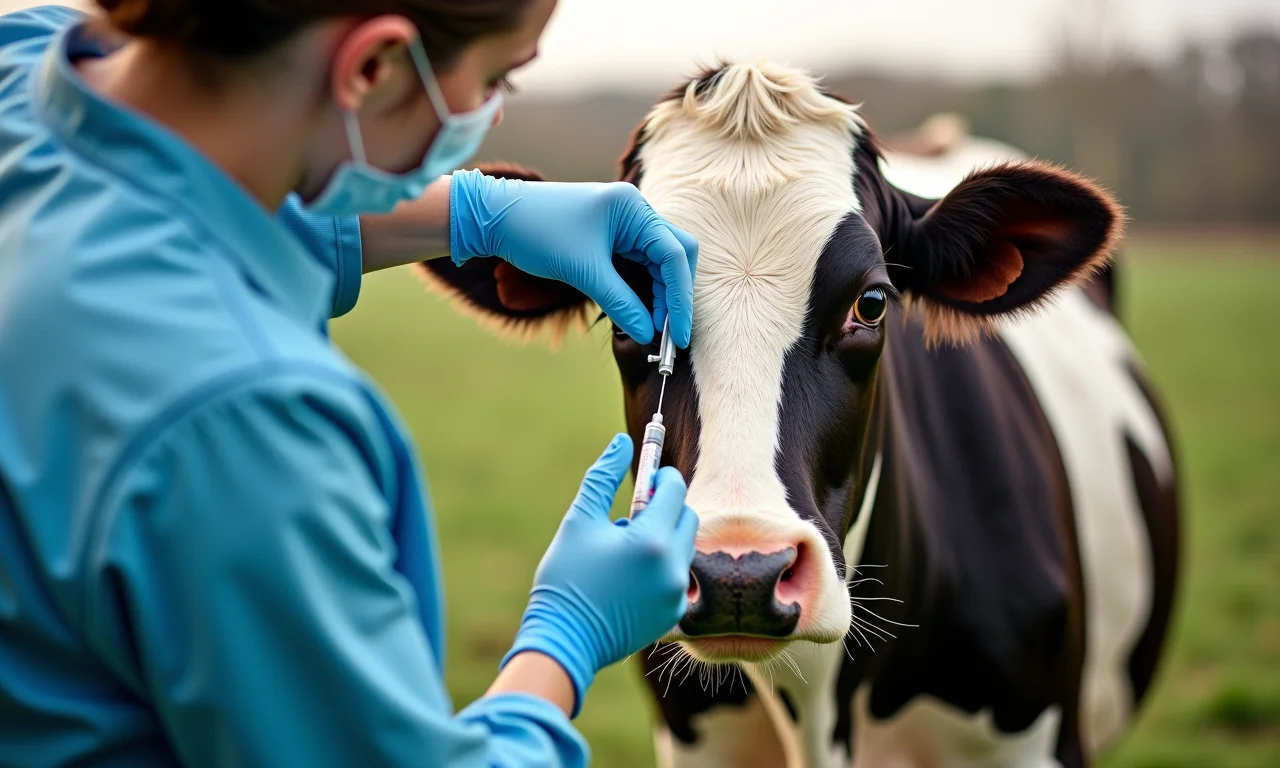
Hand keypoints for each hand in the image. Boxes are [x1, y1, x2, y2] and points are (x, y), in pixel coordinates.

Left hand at [449, 170, 698, 346]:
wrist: (496, 218)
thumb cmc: (538, 232)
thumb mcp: (583, 271)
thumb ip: (621, 303)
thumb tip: (647, 334)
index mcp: (634, 208)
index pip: (674, 255)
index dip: (679, 299)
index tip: (678, 334)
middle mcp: (635, 213)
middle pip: (674, 257)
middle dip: (674, 296)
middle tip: (668, 334)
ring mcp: (624, 225)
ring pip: (657, 265)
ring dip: (658, 297)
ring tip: (652, 331)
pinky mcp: (610, 239)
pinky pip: (637, 267)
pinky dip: (641, 291)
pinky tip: (639, 315)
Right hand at [501, 434, 697, 715]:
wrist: (564, 642)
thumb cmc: (566, 578)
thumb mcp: (579, 521)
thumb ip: (603, 477)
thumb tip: (623, 443)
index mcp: (651, 539)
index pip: (674, 489)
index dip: (661, 476)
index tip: (645, 478)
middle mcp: (672, 566)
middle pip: (686, 516)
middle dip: (665, 506)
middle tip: (633, 512)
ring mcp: (676, 593)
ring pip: (684, 546)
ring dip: (663, 536)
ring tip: (624, 548)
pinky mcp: (674, 614)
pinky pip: (678, 576)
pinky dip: (661, 566)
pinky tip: (628, 577)